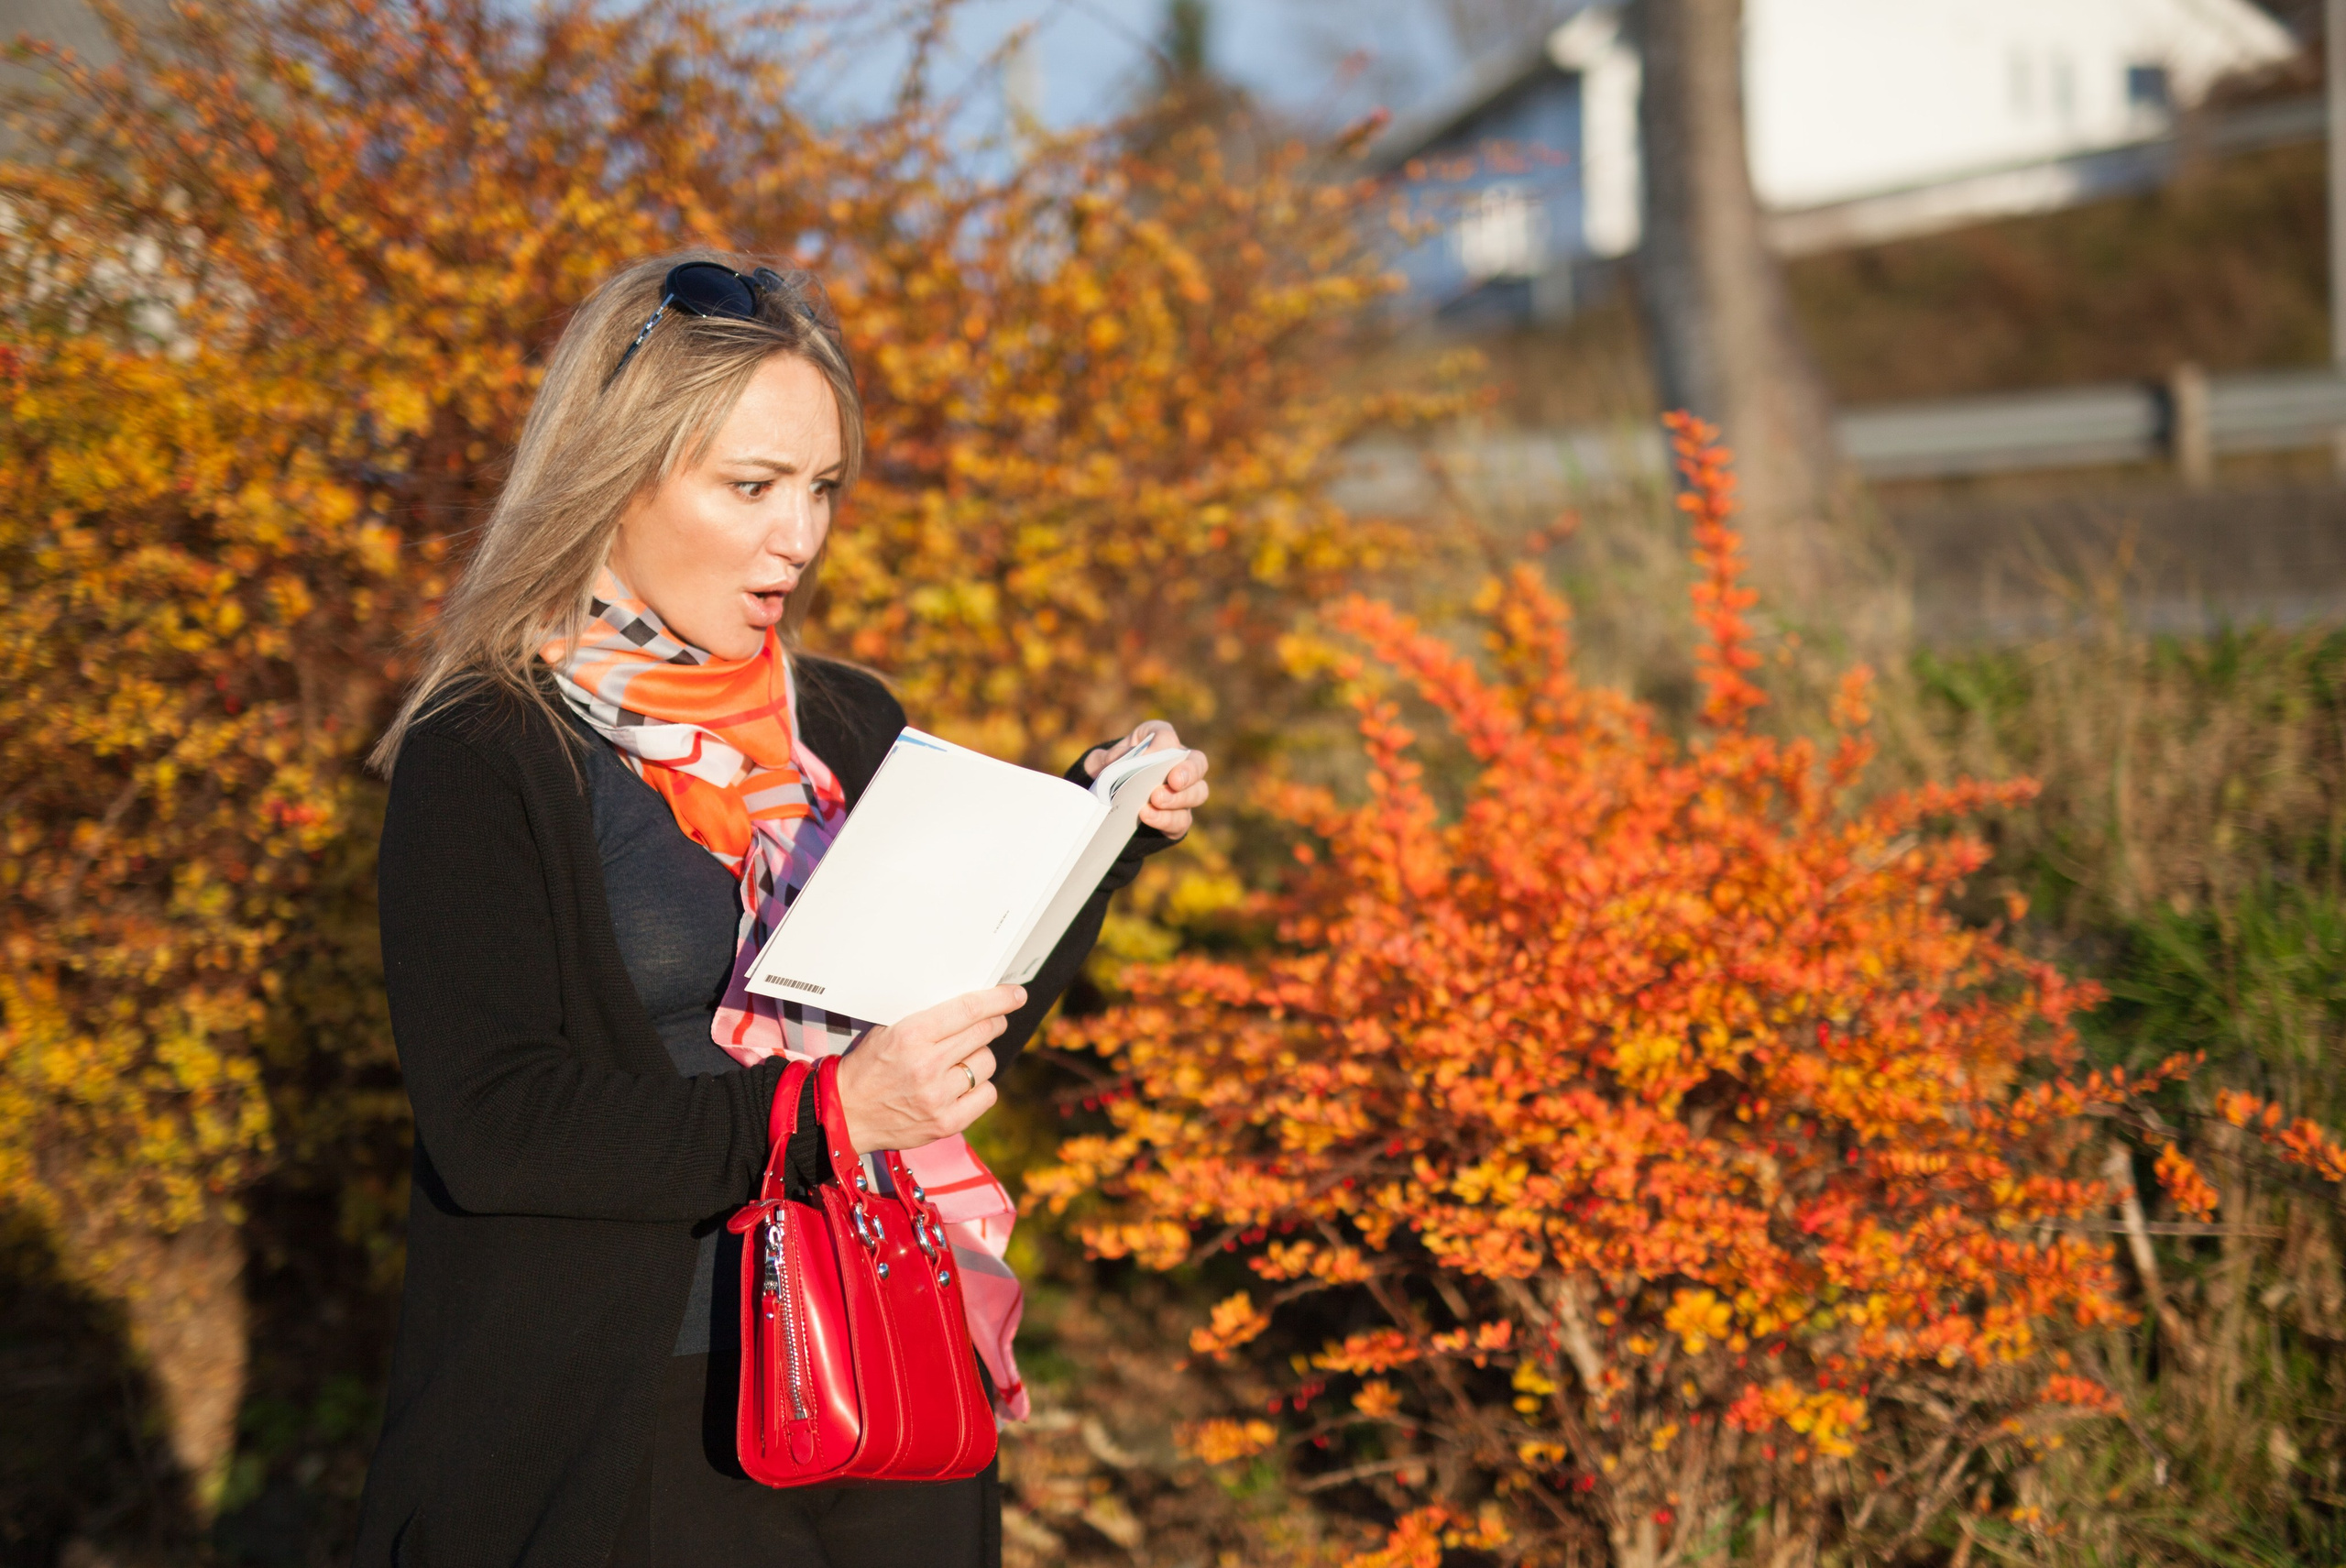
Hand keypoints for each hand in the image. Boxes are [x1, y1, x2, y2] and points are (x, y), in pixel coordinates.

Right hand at [833, 985, 1021, 1153]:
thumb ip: (926, 1018)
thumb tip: (971, 1005)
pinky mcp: (945, 1123)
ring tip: (961, 1059)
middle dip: (994, 1023)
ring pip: (986, 1063)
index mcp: (912, 1035)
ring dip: (981, 1056)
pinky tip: (963, 1084)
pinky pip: (987, 1095)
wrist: (846, 1113)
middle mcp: (927, 1065)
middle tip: (993, 1021)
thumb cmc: (867, 1067)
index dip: (999, 1000)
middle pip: (984, 1033)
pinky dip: (980, 1087)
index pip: (969, 1010)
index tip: (1015, 996)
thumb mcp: (888, 1030)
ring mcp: (938, 1097)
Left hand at [1084, 720, 1210, 840]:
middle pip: (1198, 763)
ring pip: (1198, 793)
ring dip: (1179, 798)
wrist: (1113, 799)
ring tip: (1156, 801)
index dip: (1161, 745)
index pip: (1167, 737)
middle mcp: (1179, 764)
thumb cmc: (1112, 772)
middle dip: (1188, 772)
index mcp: (1159, 741)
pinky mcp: (1179, 818)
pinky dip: (1167, 819)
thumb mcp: (1101, 762)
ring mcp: (1184, 793)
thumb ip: (1105, 759)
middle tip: (1173, 780)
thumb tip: (1113, 763)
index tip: (1147, 757)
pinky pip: (1182, 819)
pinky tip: (1149, 817)